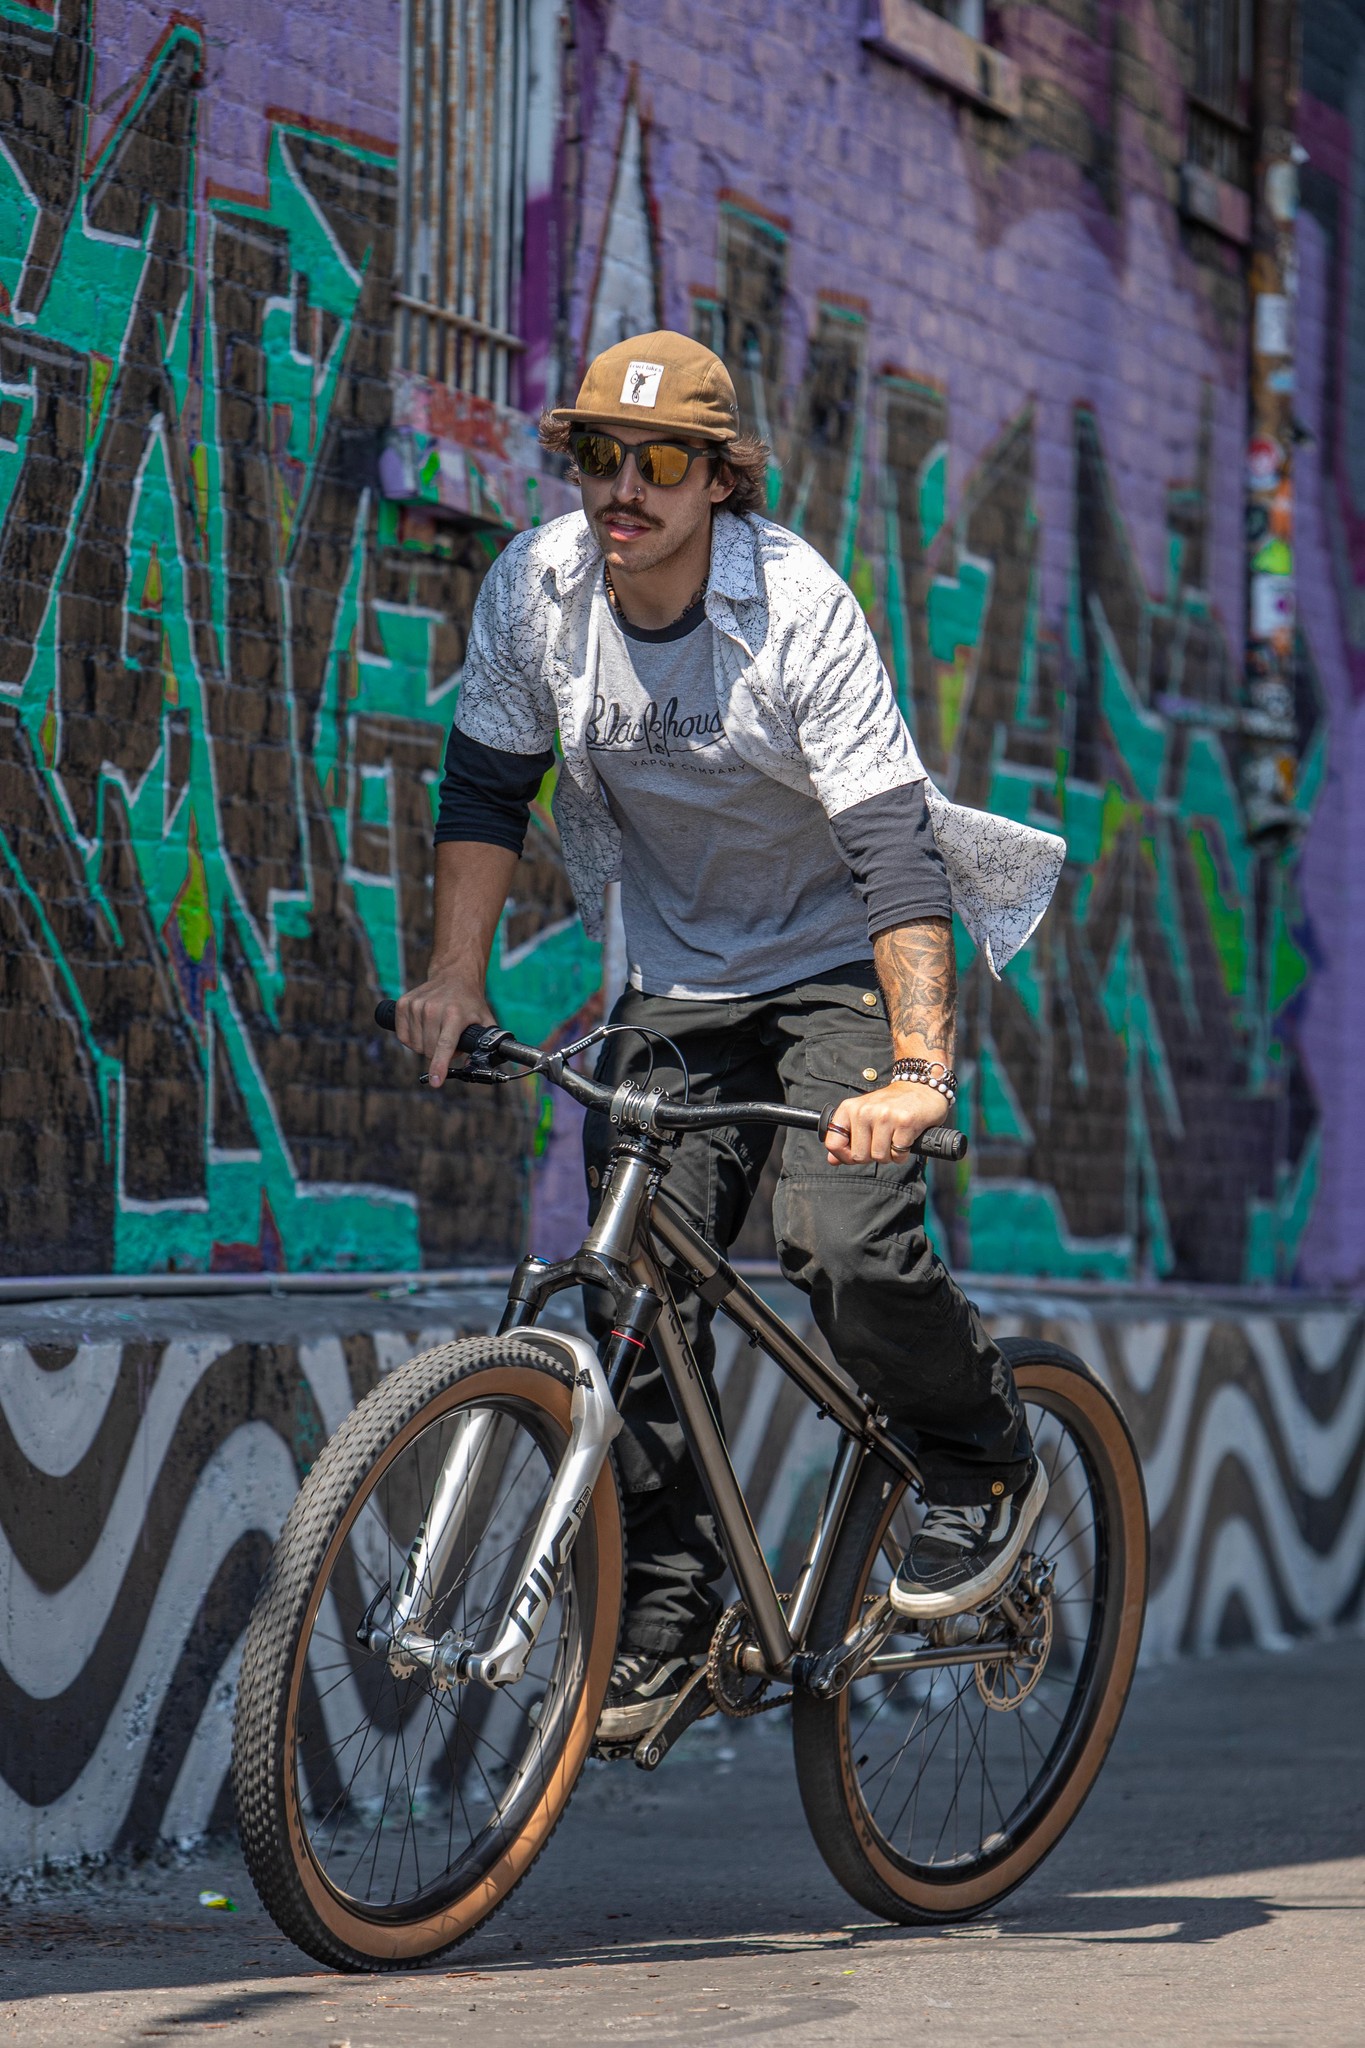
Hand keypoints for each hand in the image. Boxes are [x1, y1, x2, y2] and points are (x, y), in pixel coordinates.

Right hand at [394, 966, 494, 1088]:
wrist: (454, 975)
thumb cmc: (470, 1002)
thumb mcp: (485, 1021)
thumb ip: (485, 1045)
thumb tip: (474, 1066)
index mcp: (455, 1014)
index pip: (444, 1045)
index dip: (439, 1065)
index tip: (436, 1081)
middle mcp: (433, 1009)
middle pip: (428, 1050)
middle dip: (438, 1054)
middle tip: (448, 1040)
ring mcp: (416, 1005)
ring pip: (415, 1045)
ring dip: (425, 1045)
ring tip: (437, 1031)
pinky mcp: (403, 1003)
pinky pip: (402, 1036)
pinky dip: (412, 1039)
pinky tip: (423, 1028)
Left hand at [823, 1079, 949, 1165]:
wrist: (922, 1086)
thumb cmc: (892, 1104)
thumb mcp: (864, 1116)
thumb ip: (847, 1138)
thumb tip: (832, 1161)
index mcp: (850, 1108)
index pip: (833, 1143)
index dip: (844, 1156)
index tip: (855, 1154)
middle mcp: (864, 1111)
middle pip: (859, 1156)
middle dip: (872, 1156)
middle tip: (882, 1142)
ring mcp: (884, 1115)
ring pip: (879, 1157)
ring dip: (889, 1155)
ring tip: (895, 1139)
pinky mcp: (905, 1122)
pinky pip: (898, 1154)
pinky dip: (903, 1153)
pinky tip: (906, 1139)